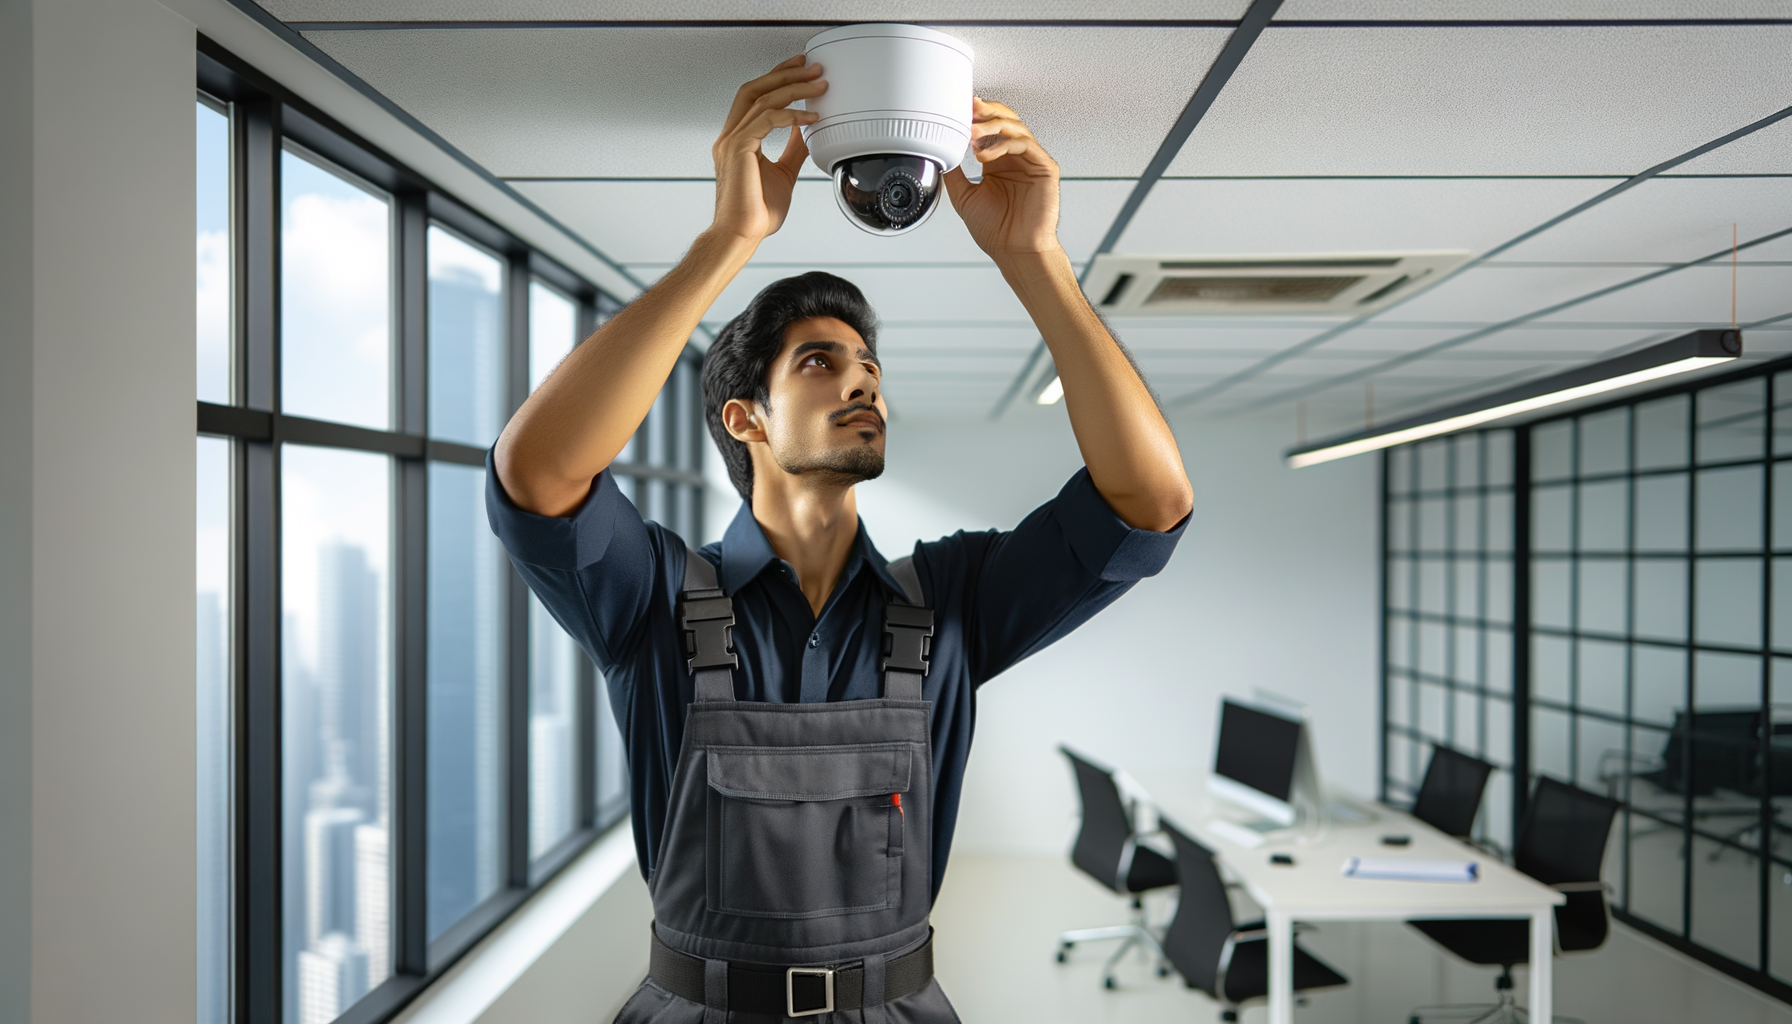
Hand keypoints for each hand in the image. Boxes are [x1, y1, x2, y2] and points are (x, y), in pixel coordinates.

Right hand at [710, 55, 825, 243]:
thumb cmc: (756, 213)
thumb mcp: (784, 173)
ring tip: (818, 86)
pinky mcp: (738, 150)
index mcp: (738, 139)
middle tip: (812, 67)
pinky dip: (791, 114)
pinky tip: (810, 117)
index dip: (777, 77)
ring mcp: (732, 141)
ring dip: (794, 88)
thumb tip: (808, 131)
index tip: (800, 69)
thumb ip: (793, 149)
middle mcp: (731, 136)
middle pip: (755, 88)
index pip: (755, 95)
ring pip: (762, 98)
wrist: (741, 235)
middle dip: (785, 73)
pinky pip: (766, 120)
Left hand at [944, 98, 1062, 258]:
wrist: (1015, 250)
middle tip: (968, 108)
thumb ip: (954, 173)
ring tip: (971, 133)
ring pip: (1015, 127)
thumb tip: (940, 153)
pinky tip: (985, 155)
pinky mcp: (1045, 168)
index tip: (958, 109)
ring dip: (991, 126)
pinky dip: (1004, 145)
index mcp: (999, 161)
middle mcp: (1016, 157)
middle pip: (1005, 119)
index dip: (975, 116)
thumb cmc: (996, 230)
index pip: (989, 127)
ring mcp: (1032, 160)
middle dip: (986, 111)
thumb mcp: (964, 196)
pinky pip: (1025, 145)